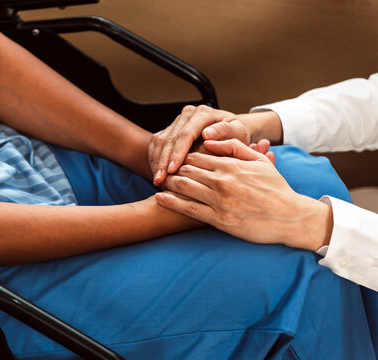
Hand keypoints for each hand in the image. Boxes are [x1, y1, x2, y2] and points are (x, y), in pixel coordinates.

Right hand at [149, 105, 275, 185]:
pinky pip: (157, 145)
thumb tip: (207, 134)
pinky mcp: (170, 129)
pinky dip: (155, 160)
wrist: (230, 131)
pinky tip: (157, 174)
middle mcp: (187, 115)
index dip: (177, 153)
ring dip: (157, 162)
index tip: (172, 170)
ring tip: (157, 180)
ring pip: (160, 142)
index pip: (185, 134)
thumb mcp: (237, 133)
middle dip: (163, 161)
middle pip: (169, 138)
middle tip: (160, 180)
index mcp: (203, 114)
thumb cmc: (236, 135)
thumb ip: (225, 132)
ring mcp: (177, 121)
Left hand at [155, 139, 332, 250]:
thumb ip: (235, 147)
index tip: (174, 157)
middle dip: (171, 168)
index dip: (182, 155)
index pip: (197, 155)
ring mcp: (219, 200)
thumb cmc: (276, 189)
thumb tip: (211, 140)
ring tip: (157, 179)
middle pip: (186, 169)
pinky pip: (188, 208)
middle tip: (160, 168)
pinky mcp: (218, 219)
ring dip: (167, 182)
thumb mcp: (259, 161)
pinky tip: (159, 197)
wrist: (290, 218)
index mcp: (231, 165)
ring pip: (184, 186)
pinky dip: (171, 202)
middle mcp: (222, 181)